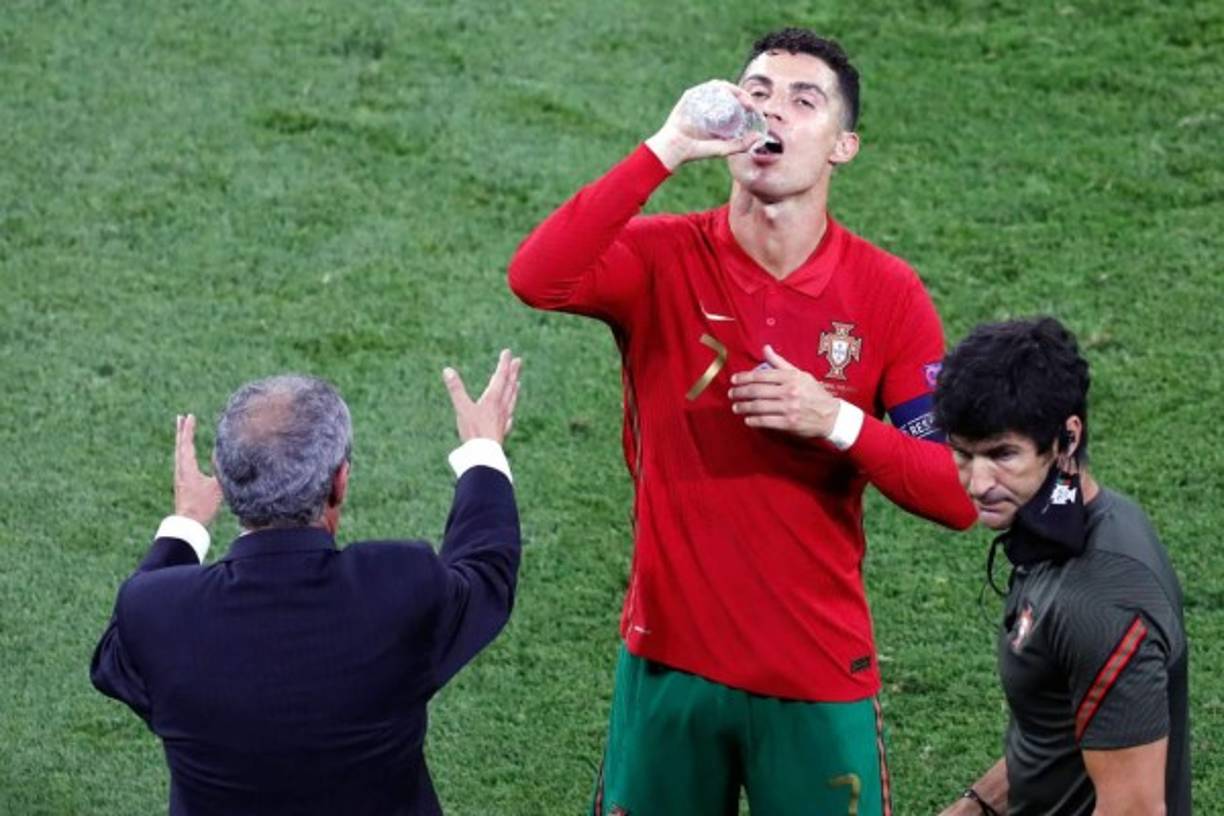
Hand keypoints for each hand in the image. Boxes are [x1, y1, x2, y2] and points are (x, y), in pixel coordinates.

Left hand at [174, 414, 222, 525]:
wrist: (189, 523)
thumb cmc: (203, 505)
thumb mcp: (216, 486)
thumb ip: (220, 468)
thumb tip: (223, 453)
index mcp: (187, 468)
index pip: (187, 443)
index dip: (188, 429)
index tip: (190, 416)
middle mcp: (180, 470)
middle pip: (180, 445)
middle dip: (181, 431)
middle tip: (180, 417)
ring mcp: (180, 476)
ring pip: (179, 453)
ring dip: (181, 440)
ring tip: (182, 431)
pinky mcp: (182, 483)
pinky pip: (181, 461)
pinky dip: (184, 451)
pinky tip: (187, 454)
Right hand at [442, 349, 521, 444]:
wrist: (484, 454)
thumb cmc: (474, 431)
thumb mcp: (462, 408)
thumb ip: (455, 389)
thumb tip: (447, 370)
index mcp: (493, 399)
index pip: (500, 377)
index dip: (504, 363)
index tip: (508, 352)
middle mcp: (501, 407)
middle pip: (509, 386)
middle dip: (513, 372)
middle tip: (518, 361)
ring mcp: (503, 419)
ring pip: (511, 400)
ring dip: (514, 389)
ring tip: (518, 383)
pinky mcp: (502, 431)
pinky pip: (508, 417)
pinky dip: (510, 411)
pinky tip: (510, 415)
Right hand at [644, 80, 762, 170]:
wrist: (675, 149)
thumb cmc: (697, 151)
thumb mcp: (723, 149)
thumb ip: (741, 145)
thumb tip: (759, 138)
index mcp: (718, 113)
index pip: (736, 101)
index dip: (747, 101)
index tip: (754, 108)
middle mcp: (710, 103)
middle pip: (729, 91)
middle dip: (742, 94)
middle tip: (749, 104)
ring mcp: (699, 98)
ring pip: (718, 86)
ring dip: (732, 89)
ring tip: (740, 98)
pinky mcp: (690, 96)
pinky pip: (705, 88)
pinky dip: (715, 88)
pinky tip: (725, 93)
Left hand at [728, 345, 840, 438]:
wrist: (831, 415)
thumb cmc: (814, 393)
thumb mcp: (800, 374)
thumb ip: (780, 362)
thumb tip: (765, 348)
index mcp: (790, 377)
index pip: (762, 376)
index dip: (744, 377)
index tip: (734, 380)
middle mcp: (789, 391)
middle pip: (757, 391)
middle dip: (740, 392)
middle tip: (731, 394)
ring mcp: (789, 408)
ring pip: (759, 406)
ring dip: (744, 407)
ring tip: (736, 407)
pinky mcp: (789, 423)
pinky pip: (766, 421)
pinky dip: (754, 420)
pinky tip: (747, 419)